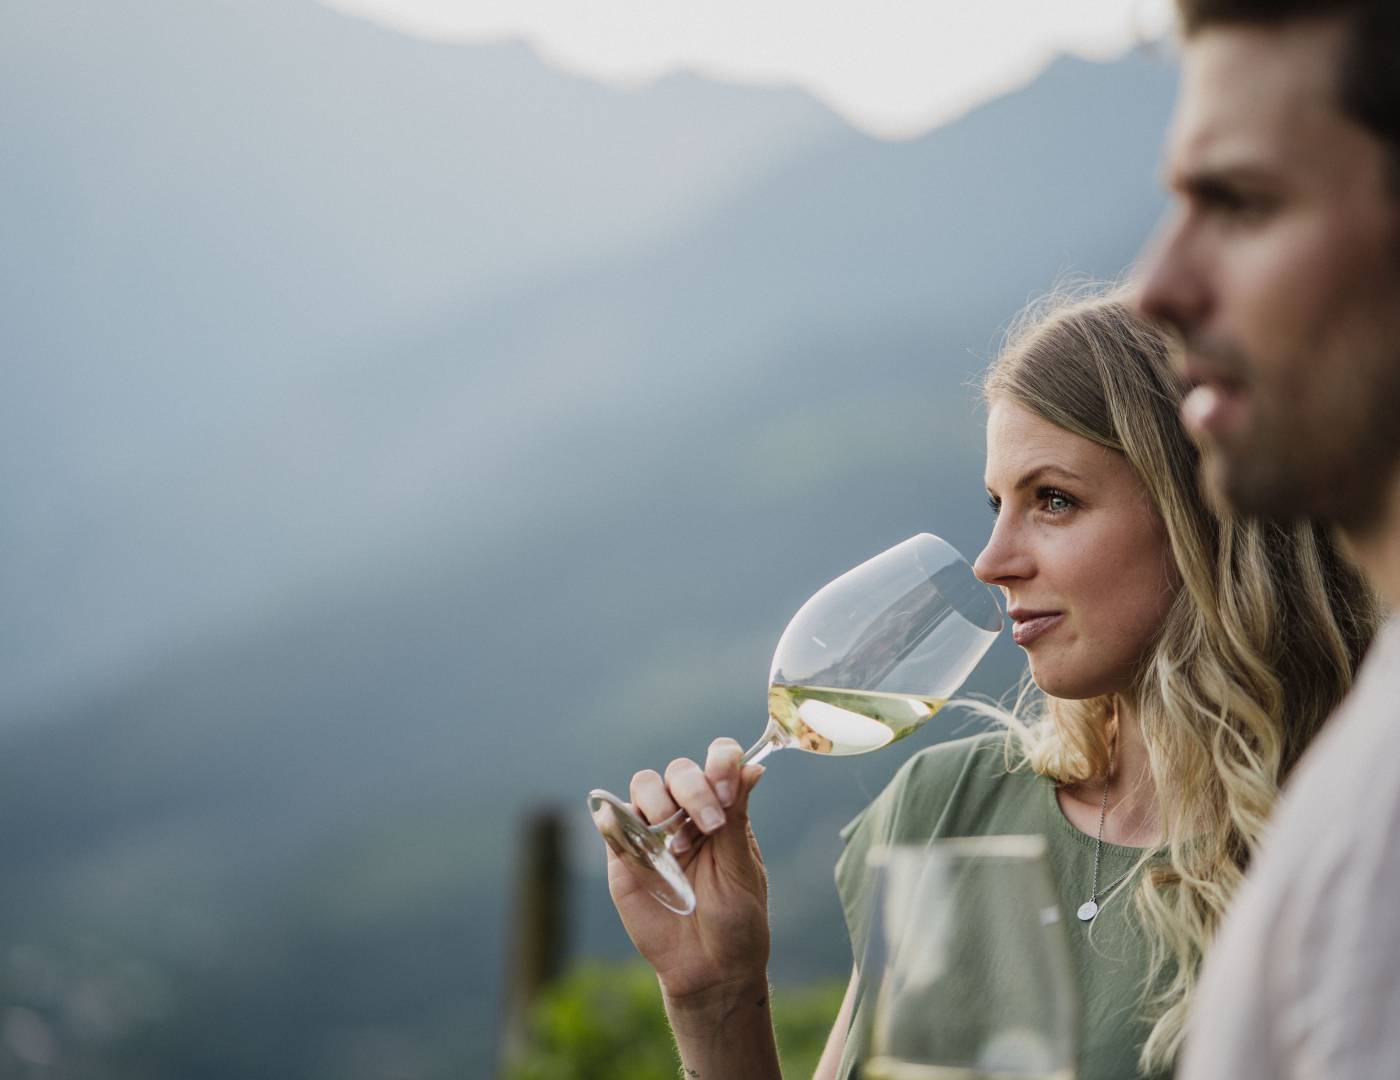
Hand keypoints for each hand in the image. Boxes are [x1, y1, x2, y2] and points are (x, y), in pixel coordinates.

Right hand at [598, 737, 769, 1001]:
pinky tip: (642, 844)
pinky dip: (618, 818)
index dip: (721, 761)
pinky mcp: (623, 854)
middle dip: (694, 789)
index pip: (719, 761)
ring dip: (659, 802)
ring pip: (645, 784)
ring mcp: (652, 830)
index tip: (727, 790)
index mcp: (722, 810)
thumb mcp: (741, 869)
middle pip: (680, 770)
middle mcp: (686, 813)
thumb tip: (754, 767)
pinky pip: (610, 818)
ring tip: (674, 842)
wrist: (707, 969)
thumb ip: (736, 818)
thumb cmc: (735, 920)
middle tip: (709, 825)